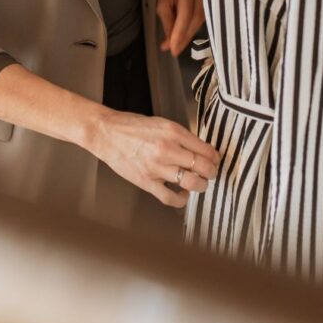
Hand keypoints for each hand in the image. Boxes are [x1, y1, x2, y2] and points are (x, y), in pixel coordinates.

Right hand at [91, 108, 219, 207]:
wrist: (107, 133)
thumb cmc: (132, 126)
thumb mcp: (161, 123)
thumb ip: (180, 136)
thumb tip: (199, 149)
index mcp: (172, 131)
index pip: (205, 149)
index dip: (214, 157)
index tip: (215, 159)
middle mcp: (167, 149)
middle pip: (202, 166)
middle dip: (211, 172)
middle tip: (211, 172)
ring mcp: (157, 167)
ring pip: (191, 183)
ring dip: (201, 185)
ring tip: (200, 183)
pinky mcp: (147, 182)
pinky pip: (171, 198)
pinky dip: (182, 199)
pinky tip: (183, 194)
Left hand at [156, 0, 204, 56]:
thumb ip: (166, 20)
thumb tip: (168, 44)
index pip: (185, 14)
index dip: (180, 33)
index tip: (173, 49)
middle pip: (195, 20)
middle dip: (184, 37)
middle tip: (174, 51)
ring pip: (200, 21)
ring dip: (189, 35)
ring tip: (178, 46)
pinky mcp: (210, 0)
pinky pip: (203, 18)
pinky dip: (193, 29)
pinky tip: (186, 36)